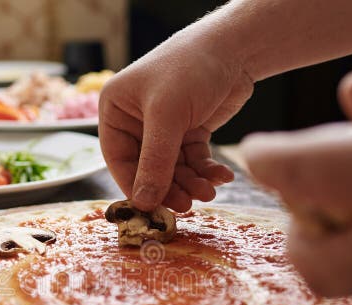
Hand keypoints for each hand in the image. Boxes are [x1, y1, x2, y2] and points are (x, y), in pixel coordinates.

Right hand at [98, 26, 251, 211]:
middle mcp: (136, 120)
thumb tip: (143, 202)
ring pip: (173, 169)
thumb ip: (155, 162)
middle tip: (188, 204)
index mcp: (116, 110)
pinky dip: (206, 171)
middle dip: (169, 187)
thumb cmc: (190, 67)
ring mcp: (164, 127)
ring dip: (191, 183)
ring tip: (210, 190)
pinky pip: (193, 160)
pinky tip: (221, 176)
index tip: (153, 209)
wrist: (235, 46)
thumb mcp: (167, 115)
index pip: (119, 159)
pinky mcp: (189, 130)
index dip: (135, 186)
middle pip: (147, 169)